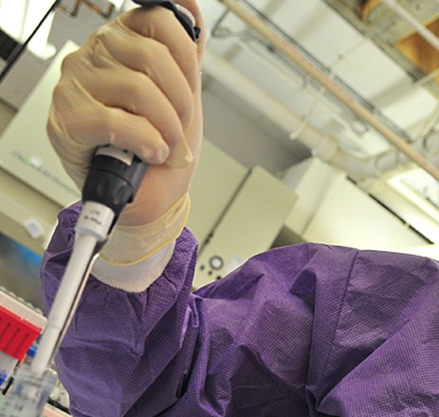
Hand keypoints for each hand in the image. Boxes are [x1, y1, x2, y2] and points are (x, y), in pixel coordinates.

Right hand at [47, 1, 204, 226]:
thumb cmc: (162, 145)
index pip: (159, 17)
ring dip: (165, 126)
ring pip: (137, 89)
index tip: (189, 87)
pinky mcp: (67, 121)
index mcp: (124, 41)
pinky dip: (145, 141)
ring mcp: (76, 85)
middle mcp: (96, 55)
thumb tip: (191, 8)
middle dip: (179, 100)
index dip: (185, 58)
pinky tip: (150, 152)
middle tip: (178, 126)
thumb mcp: (184, 95)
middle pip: (151, 55)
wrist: (153, 196)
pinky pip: (115, 121)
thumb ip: (187, 53)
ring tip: (163, 143)